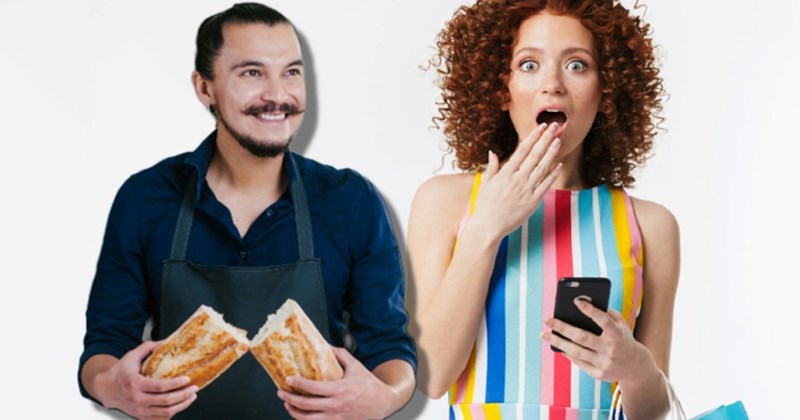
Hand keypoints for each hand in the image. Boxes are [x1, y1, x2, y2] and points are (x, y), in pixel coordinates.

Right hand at [94, 341, 197, 419]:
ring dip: (182, 405)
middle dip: (183, 395)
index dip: (176, 384)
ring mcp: (138, 410)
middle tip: (194, 389)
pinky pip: (159, 419)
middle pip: (166, 401)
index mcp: (135, 383)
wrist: (105, 389)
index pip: (160, 387)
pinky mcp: (140, 416)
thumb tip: (165, 341)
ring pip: (165, 413)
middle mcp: (137, 399)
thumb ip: (148, 348)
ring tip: (191, 397)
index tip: (187, 379)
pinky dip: (172, 414)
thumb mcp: (131, 356)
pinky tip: (180, 406)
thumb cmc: (120, 372)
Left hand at [277, 347, 398, 419]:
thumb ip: (340, 355)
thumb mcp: (356, 366)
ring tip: (288, 405)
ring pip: (308, 419)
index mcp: (340, 389)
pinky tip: (301, 415)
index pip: (313, 387)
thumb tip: (326, 346)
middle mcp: (336, 405)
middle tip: (281, 392)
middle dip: (289, 399)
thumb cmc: (369, 385)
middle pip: (306, 405)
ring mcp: (337, 418)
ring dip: (294, 412)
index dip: (298, 383)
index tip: (288, 379)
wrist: (384, 402)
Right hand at [467, 122, 562, 240]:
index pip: (522, 150)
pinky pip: (545, 185)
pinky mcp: (532, 201)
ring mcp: (526, 190)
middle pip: (535, 154)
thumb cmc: (484, 206)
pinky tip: (559, 164)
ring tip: (559, 140)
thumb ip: (492, 167)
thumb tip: (493, 152)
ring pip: (542, 167)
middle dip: (545, 138)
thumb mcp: (485, 184)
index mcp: (505, 173)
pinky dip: (552, 174)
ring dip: (551, 152)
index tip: (541, 126)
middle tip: (555, 126)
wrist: (487, 227)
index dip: (533, 136)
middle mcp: (517, 179)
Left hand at [541, 299, 651, 382]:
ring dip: (557, 341)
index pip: (603, 321)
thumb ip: (605, 312)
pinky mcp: (599, 374)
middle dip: (562, 327)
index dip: (591, 311)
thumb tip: (582, 302)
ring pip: (576, 351)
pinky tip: (557, 345)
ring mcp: (604, 363)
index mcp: (618, 335)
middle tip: (546, 319)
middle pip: (582, 337)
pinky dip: (566, 353)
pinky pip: (578, 362)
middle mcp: (611, 350)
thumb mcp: (620, 324)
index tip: (577, 301)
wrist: (635, 366)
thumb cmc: (622, 338)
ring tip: (543, 334)